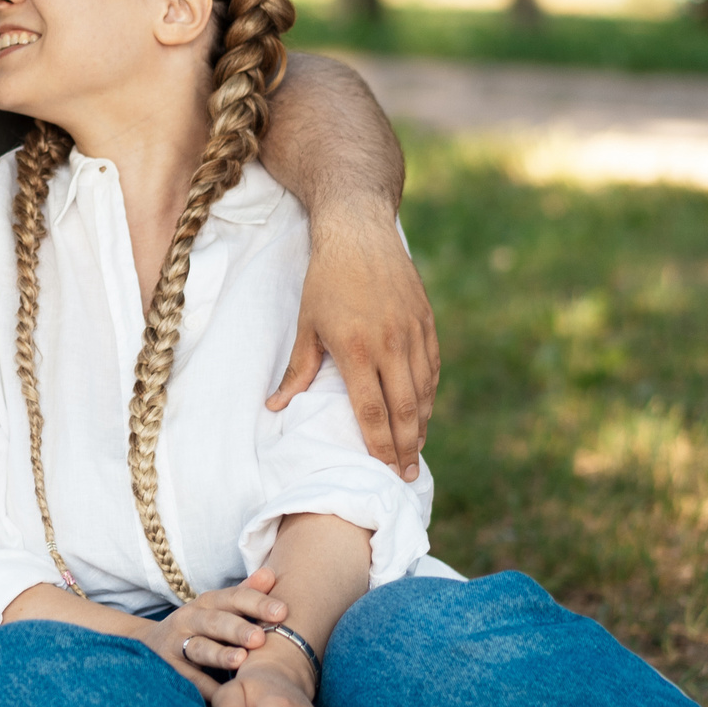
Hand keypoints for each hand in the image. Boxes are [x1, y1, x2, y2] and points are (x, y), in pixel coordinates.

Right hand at [147, 569, 287, 674]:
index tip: (282, 611)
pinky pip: (191, 680)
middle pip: (215, 621)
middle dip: (238, 629)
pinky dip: (208, 688)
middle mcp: (189, 619)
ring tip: (241, 660)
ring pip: (199, 648)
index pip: (233, 597)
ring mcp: (176, 644)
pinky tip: (226, 694)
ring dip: (220, 654)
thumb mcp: (217, 607)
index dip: (257, 603)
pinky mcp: (169, 669)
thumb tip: (272, 575)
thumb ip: (245, 593)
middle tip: (260, 638)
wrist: (149, 644)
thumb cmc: (198, 626)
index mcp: (207, 602)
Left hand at [271, 198, 439, 479]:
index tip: (383, 469)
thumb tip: (275, 407)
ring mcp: (413, 332)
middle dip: (406, 446)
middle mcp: (390, 344)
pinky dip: (430, 393)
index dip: (379, 445)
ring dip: (422, 424)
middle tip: (406, 474)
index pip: (372, 412)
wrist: (359, 231)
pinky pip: (432, 367)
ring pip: (423, 390)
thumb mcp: (306, 324)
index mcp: (356, 350)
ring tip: (416, 450)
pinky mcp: (426, 320)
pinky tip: (425, 411)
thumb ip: (298, 370)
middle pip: (404, 409)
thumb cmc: (326, 280)